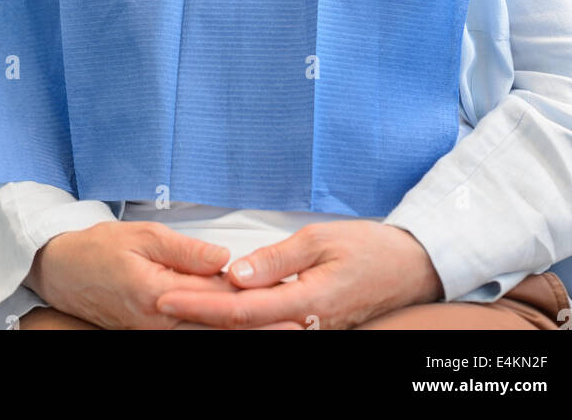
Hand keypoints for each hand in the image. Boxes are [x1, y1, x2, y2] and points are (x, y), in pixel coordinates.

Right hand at [27, 220, 299, 329]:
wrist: (61, 272)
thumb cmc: (99, 249)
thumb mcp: (143, 238)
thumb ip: (186, 251)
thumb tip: (225, 258)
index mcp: (161, 296)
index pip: (219, 302)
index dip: (256, 302)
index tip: (290, 299)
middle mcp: (162, 322)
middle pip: (220, 327)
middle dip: (260, 326)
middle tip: (300, 324)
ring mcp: (157, 332)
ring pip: (209, 334)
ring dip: (243, 329)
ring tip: (283, 328)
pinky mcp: (154, 331)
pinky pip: (193, 332)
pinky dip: (218, 329)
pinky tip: (241, 324)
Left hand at [155, 221, 442, 329]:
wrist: (412, 267)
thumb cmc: (371, 248)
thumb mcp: (321, 240)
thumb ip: (276, 260)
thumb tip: (236, 274)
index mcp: (308, 302)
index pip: (242, 311)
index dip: (201, 306)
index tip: (167, 297)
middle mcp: (307, 325)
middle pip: (242, 328)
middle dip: (199, 317)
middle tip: (159, 303)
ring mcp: (312, 330)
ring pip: (254, 331)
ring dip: (216, 320)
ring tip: (179, 305)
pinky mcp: (314, 327)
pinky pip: (271, 328)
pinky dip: (241, 320)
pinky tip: (220, 309)